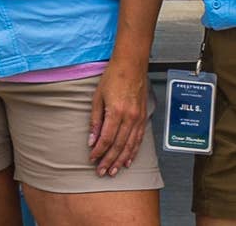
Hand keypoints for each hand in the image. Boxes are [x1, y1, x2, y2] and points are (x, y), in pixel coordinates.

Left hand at [88, 60, 147, 174]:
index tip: (92, 159)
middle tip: (102, 171)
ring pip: (130, 145)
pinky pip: (139, 139)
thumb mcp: (98, 96)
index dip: (99, 151)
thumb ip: (95, 120)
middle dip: (109, 160)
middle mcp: (130, 117)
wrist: (132, 64)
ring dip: (121, 160)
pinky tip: (128, 160)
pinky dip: (133, 151)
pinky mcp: (143, 117)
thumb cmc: (113, 76)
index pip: (107, 138)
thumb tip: (92, 139)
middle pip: (119, 145)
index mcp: (117, 112)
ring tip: (114, 170)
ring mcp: (139, 118)